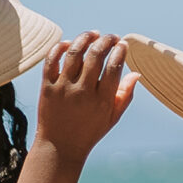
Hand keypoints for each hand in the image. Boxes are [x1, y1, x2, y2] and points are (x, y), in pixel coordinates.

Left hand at [34, 33, 135, 161]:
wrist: (59, 148)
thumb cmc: (89, 132)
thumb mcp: (112, 117)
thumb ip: (125, 95)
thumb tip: (136, 73)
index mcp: (102, 100)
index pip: (114, 66)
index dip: (120, 50)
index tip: (122, 45)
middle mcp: (82, 92)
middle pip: (95, 55)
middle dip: (106, 40)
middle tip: (111, 37)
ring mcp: (63, 89)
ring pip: (74, 53)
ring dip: (86, 38)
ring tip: (93, 34)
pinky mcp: (46, 88)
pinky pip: (51, 61)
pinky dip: (60, 47)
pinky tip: (70, 44)